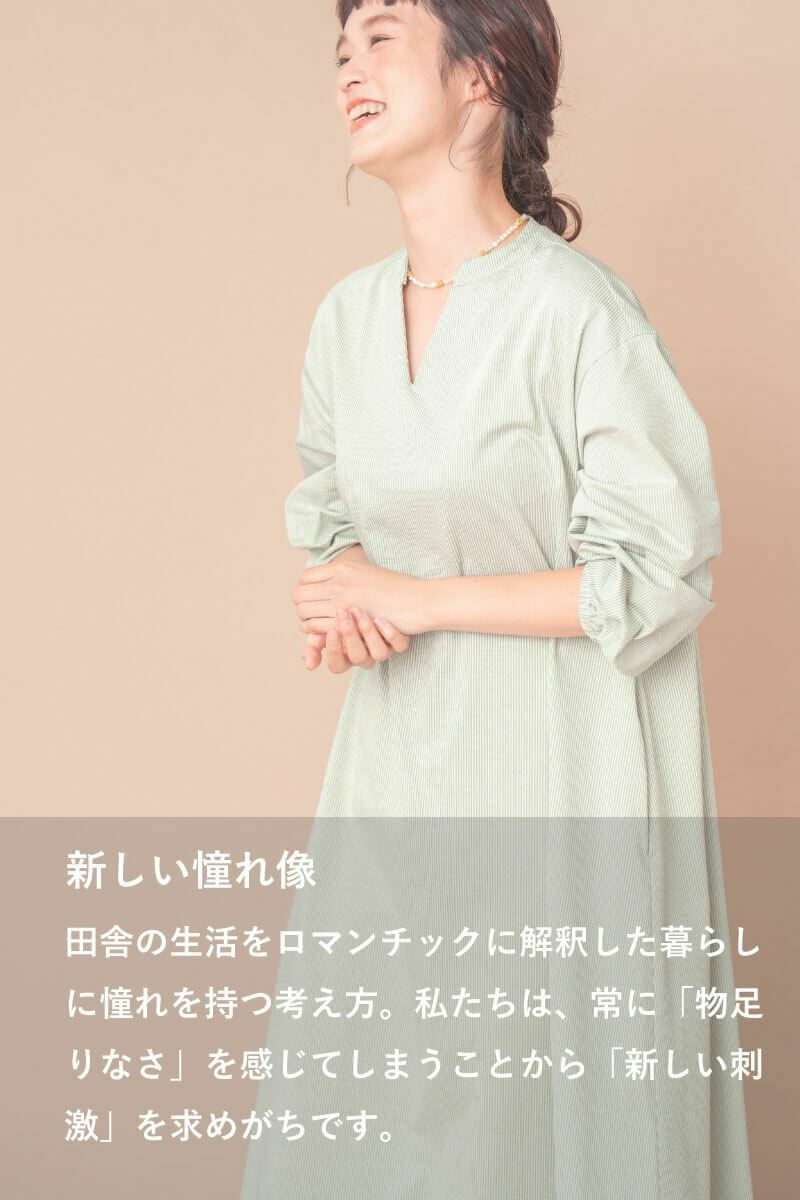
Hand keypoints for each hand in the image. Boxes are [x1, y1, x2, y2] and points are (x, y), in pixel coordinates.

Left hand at [292, 558, 431, 635]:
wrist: (417, 601)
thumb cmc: (397, 589)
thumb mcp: (367, 572)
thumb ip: (347, 575)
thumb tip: (332, 578)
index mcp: (342, 567)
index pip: (305, 578)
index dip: (305, 591)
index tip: (314, 600)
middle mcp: (338, 581)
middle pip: (298, 596)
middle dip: (302, 608)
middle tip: (314, 616)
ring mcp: (341, 600)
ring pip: (303, 613)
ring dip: (307, 622)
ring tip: (320, 626)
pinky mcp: (346, 620)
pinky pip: (316, 627)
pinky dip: (317, 633)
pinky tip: (329, 634)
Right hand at [300, 609, 409, 672]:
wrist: (379, 595)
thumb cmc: (348, 613)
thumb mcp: (328, 624)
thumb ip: (314, 640)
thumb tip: (308, 663)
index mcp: (347, 655)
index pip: (338, 665)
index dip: (333, 652)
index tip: (330, 632)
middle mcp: (366, 655)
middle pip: (357, 657)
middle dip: (349, 636)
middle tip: (342, 613)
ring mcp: (384, 648)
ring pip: (378, 653)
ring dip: (368, 632)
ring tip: (359, 611)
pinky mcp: (400, 641)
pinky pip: (399, 645)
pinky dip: (390, 633)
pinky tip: (381, 618)